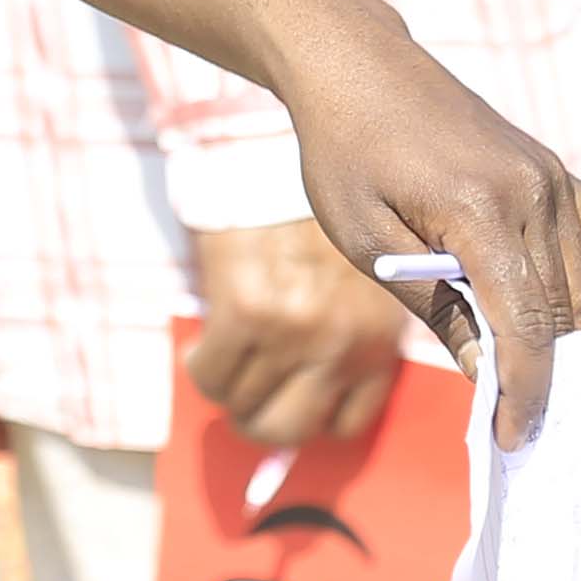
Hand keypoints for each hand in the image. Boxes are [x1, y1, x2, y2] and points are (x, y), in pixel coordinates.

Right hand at [186, 216, 416, 448]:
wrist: (275, 151)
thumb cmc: (315, 214)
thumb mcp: (362, 276)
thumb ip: (354, 328)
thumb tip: (322, 385)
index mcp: (378, 339)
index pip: (348, 423)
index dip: (314, 416)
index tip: (294, 397)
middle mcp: (341, 344)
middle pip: (292, 430)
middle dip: (262, 420)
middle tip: (248, 397)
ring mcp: (295, 332)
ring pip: (246, 409)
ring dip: (230, 393)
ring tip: (226, 362)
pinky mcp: (246, 312)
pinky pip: (212, 377)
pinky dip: (203, 369)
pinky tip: (204, 347)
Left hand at [273, 12, 580, 446]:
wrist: (357, 63)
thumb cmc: (346, 151)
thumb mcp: (366, 239)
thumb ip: (436, 308)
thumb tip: (491, 376)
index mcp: (480, 211)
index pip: (523, 324)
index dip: (523, 388)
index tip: (515, 435)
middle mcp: (532, 194)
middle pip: (557, 313)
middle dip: (547, 378)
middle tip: (536, 433)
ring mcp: (551, 181)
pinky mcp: (554, 173)